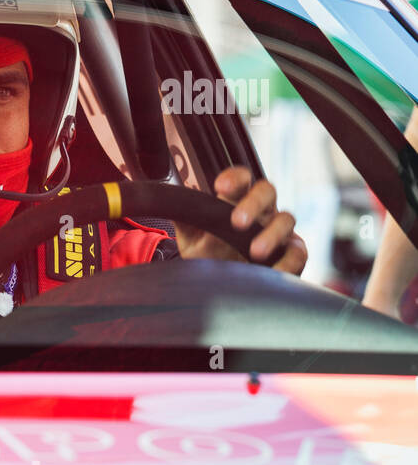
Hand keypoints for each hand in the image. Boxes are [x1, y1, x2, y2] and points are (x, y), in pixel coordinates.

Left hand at [174, 166, 306, 274]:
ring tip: (254, 252)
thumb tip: (165, 202)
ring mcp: (278, 231)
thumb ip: (184, 218)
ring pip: (286, 219)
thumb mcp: (191, 237)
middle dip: (253, 203)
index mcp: (236, 200)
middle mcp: (261, 211)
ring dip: (271, 234)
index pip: (240, 179)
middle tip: (237, 222)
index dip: (234, 178)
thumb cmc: (208, 255)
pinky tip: (274, 271)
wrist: (220, 286)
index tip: (220, 187)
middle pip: (267, 191)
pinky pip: (298, 252)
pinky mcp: (291, 254)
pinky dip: (289, 260)